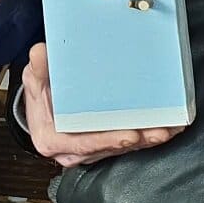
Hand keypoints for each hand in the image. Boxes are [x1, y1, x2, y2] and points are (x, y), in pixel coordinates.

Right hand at [20, 42, 185, 166]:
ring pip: (122, 148)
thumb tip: (40, 52)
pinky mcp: (105, 144)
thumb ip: (38, 69)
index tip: (128, 136)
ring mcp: (91, 149)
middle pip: (109, 148)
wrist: (42, 107)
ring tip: (169, 129)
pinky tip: (167, 128)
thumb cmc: (40, 96)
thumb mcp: (34, 80)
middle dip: (136, 141)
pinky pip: (128, 143)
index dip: (106, 141)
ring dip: (147, 140)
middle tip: (158, 132)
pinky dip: (147, 136)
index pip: (83, 144)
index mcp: (53, 140)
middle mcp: (74, 149)